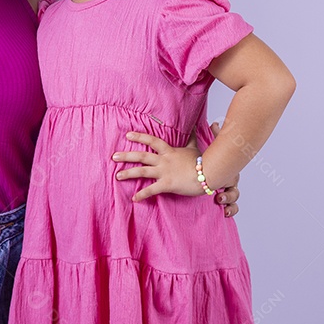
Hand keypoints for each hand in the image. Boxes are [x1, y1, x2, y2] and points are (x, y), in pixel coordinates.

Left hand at [113, 124, 240, 213]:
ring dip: (128, 173)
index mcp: (169, 151)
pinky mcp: (167, 184)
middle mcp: (164, 160)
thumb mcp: (195, 148)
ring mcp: (164, 172)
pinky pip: (151, 190)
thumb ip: (191, 137)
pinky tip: (133, 198)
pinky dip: (142, 194)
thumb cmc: (203, 162)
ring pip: (142, 171)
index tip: (128, 135)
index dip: (139, 137)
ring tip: (117, 176)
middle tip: (114, 156)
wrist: (209, 172)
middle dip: (126, 155)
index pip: (152, 141)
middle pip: (142, 156)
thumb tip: (194, 125)